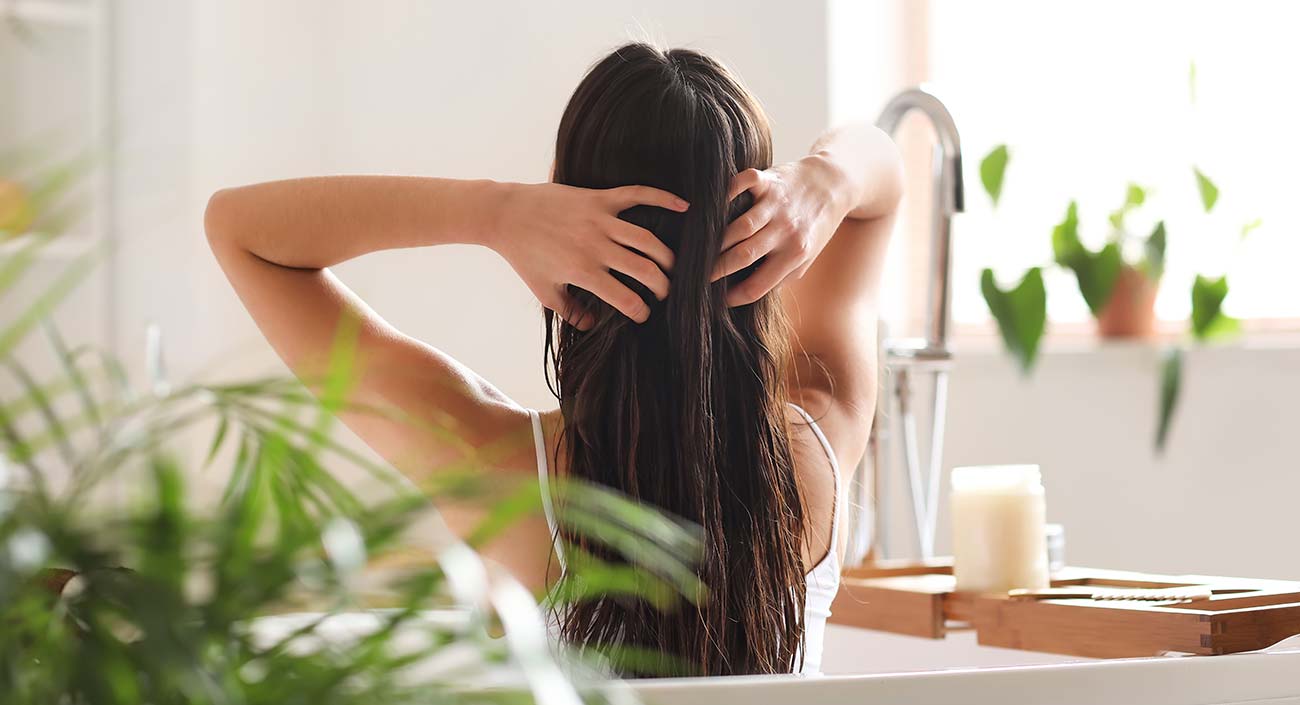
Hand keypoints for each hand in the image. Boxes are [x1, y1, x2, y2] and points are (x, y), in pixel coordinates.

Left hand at [489, 182, 688, 327]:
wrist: (506, 214)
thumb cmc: (524, 255)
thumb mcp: (544, 290)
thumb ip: (570, 311)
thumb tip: (592, 327)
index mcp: (583, 272)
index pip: (625, 299)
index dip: (640, 312)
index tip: (644, 315)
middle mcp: (596, 246)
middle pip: (645, 270)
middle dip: (663, 286)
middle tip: (665, 293)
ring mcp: (600, 220)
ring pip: (648, 240)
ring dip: (667, 256)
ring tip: (672, 267)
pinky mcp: (599, 198)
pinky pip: (638, 195)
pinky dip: (663, 198)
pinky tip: (684, 206)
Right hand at [711, 156, 849, 305]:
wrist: (834, 183)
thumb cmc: (815, 225)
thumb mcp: (806, 258)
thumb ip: (780, 275)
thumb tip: (745, 292)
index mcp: (795, 255)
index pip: (758, 286)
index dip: (733, 297)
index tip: (717, 300)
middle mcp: (786, 231)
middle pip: (743, 256)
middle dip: (715, 270)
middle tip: (696, 277)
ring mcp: (776, 204)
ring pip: (739, 227)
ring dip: (714, 240)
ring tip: (697, 250)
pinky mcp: (769, 180)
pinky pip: (742, 185)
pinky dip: (726, 193)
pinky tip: (711, 207)